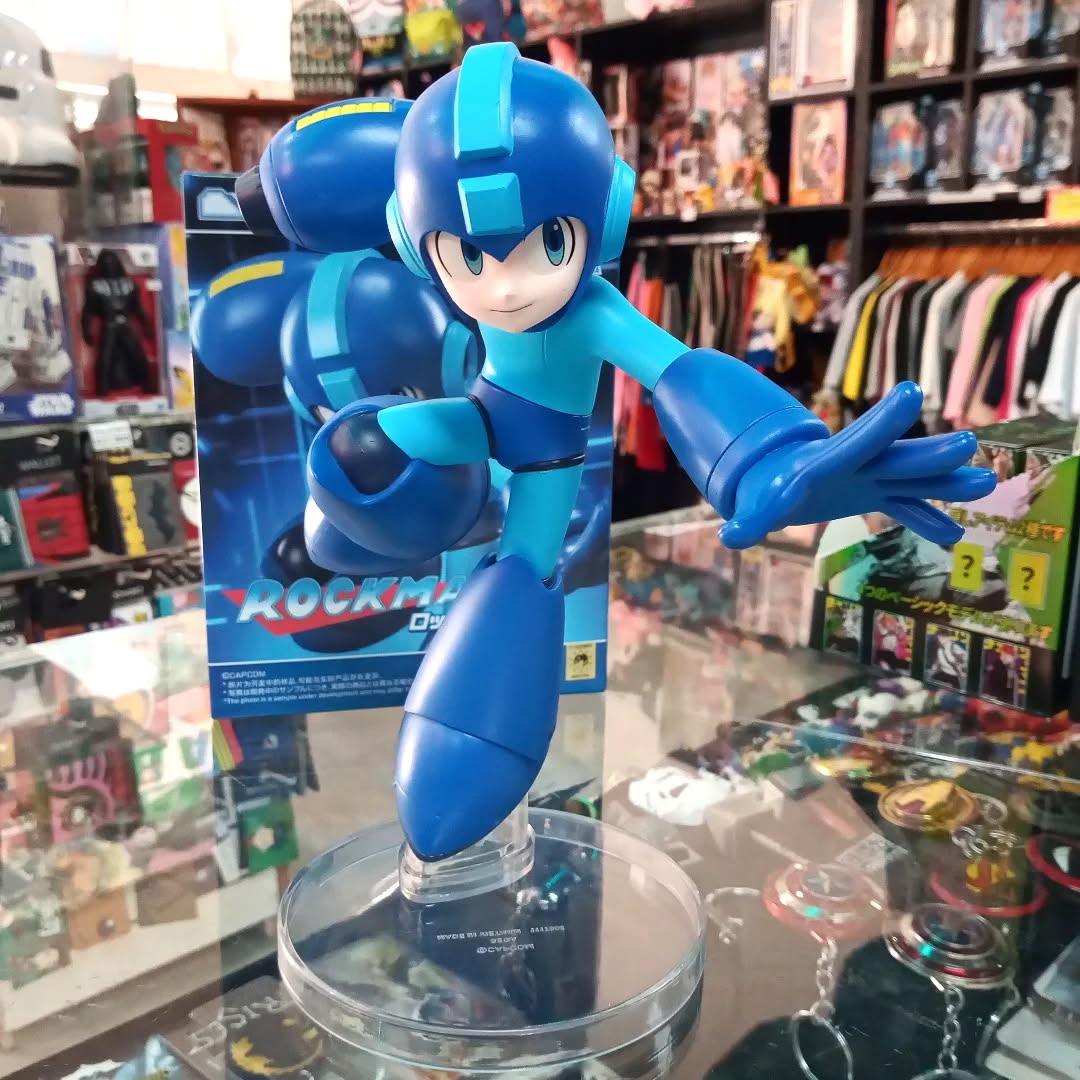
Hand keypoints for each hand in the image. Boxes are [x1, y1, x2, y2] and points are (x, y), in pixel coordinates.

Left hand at [720, 382, 995, 549]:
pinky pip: (909, 506)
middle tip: (969, 443)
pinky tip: (953, 535)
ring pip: (914, 477)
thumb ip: (747, 522)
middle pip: (897, 457)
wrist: (777, 478)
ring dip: (946, 482)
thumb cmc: (765, 491)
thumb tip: (728, 536)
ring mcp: (871, 478)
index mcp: (827, 464)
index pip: (856, 442)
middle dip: (930, 454)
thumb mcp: (755, 509)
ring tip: (984, 482)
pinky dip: (927, 519)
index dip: (882, 422)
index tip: (910, 392)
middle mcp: (857, 465)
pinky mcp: (877, 494)